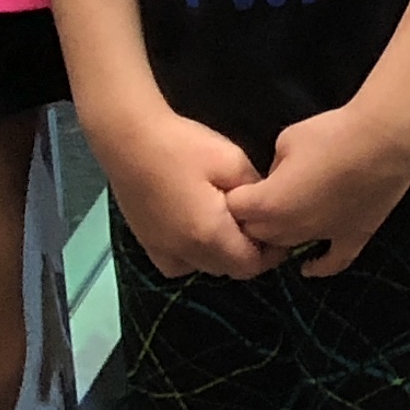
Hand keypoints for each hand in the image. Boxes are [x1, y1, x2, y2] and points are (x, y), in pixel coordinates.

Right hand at [98, 105, 270, 280]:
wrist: (128, 139)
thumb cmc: (183, 147)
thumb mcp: (232, 161)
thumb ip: (256, 192)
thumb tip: (265, 209)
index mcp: (209, 236)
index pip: (251, 265)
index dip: (272, 253)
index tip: (280, 231)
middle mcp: (184, 253)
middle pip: (228, 270)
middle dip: (249, 253)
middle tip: (258, 223)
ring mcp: (161, 250)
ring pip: (204, 268)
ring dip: (222, 254)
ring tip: (229, 223)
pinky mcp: (146, 243)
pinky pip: (178, 263)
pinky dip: (194, 255)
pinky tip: (198, 229)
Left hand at [225, 94, 409, 278]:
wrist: (384, 139)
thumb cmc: (332, 134)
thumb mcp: (287, 140)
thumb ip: (273, 166)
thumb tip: (279, 177)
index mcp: (268, 204)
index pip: (234, 210)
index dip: (235, 196)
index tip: (242, 183)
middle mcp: (289, 229)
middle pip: (256, 233)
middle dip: (253, 217)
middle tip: (262, 197)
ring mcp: (322, 237)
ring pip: (287, 247)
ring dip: (280, 235)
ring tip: (285, 216)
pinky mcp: (352, 238)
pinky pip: (332, 263)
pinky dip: (318, 266)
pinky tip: (309, 266)